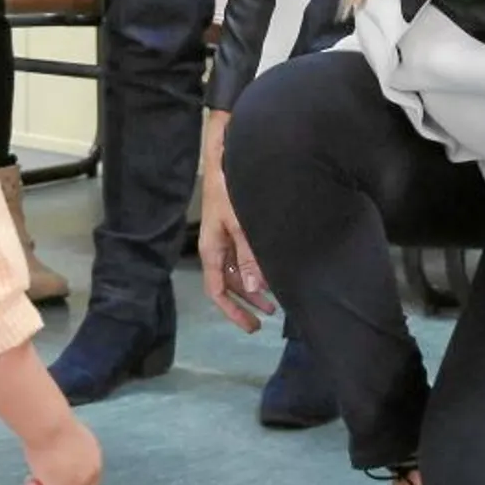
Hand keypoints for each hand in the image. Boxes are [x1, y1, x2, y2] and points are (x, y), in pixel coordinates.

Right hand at [23, 418, 100, 484]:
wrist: (49, 424)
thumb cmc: (49, 424)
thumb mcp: (61, 438)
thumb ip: (63, 453)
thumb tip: (51, 463)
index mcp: (94, 456)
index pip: (88, 480)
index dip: (68, 484)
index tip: (49, 478)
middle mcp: (93, 472)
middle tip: (39, 484)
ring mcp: (81, 484)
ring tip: (32, 480)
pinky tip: (30, 483)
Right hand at [197, 151, 274, 332]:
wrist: (224, 158)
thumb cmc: (230, 190)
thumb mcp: (241, 225)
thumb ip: (249, 257)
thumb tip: (254, 289)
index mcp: (211, 251)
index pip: (217, 291)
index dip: (232, 311)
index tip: (251, 325)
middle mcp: (216, 249)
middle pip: (228, 286)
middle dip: (246, 304)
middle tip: (266, 319)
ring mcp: (224, 240)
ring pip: (237, 274)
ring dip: (253, 289)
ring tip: (273, 303)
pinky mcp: (234, 230)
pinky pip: (242, 260)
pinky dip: (255, 272)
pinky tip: (269, 276)